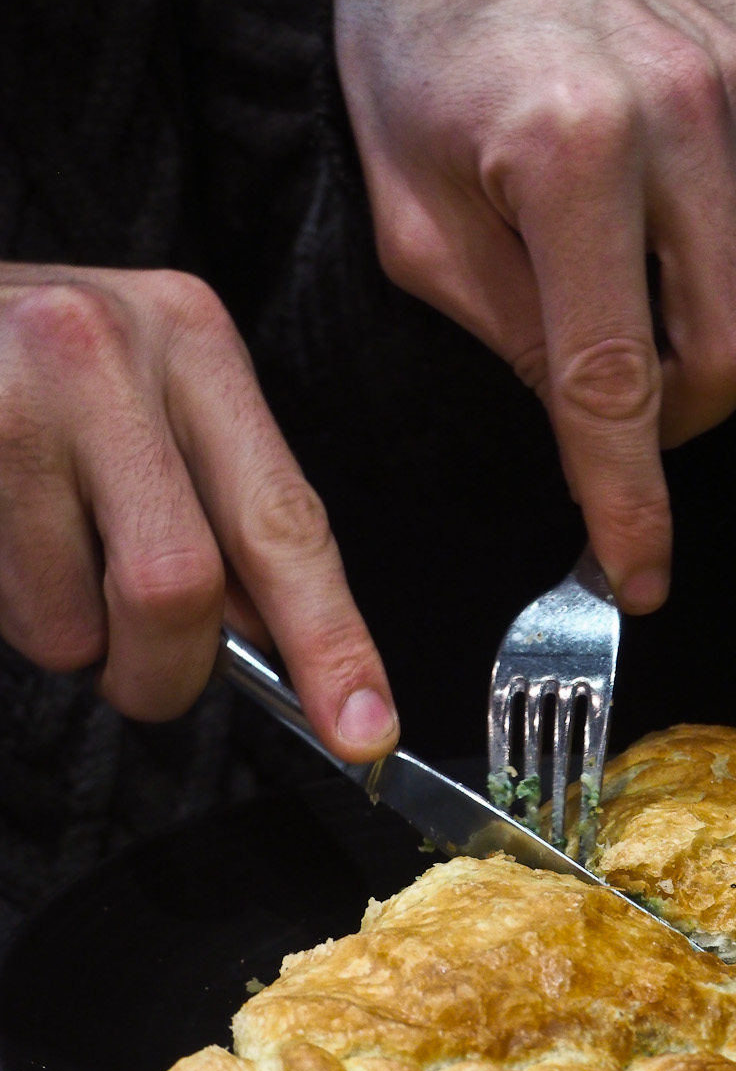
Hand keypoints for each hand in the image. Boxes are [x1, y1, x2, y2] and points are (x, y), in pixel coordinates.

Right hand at [0, 262, 398, 759]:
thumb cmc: (35, 371)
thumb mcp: (146, 402)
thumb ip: (217, 513)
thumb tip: (275, 647)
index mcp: (192, 341)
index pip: (282, 521)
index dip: (330, 641)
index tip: (365, 729)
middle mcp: (104, 352)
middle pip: (178, 585)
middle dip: (165, 672)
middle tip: (144, 676)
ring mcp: (6, 396)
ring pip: (70, 624)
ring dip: (70, 641)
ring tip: (44, 568)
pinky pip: (0, 607)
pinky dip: (14, 614)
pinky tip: (2, 544)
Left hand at [333, 0, 735, 610]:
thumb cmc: (416, 67)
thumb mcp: (417, 227)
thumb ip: (508, 337)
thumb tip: (590, 422)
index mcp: (567, 155)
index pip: (614, 382)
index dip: (630, 499)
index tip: (639, 574)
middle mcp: (678, 111)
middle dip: (681, 417)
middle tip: (617, 412)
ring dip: (698, 331)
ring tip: (621, 284)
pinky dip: (721, 251)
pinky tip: (658, 212)